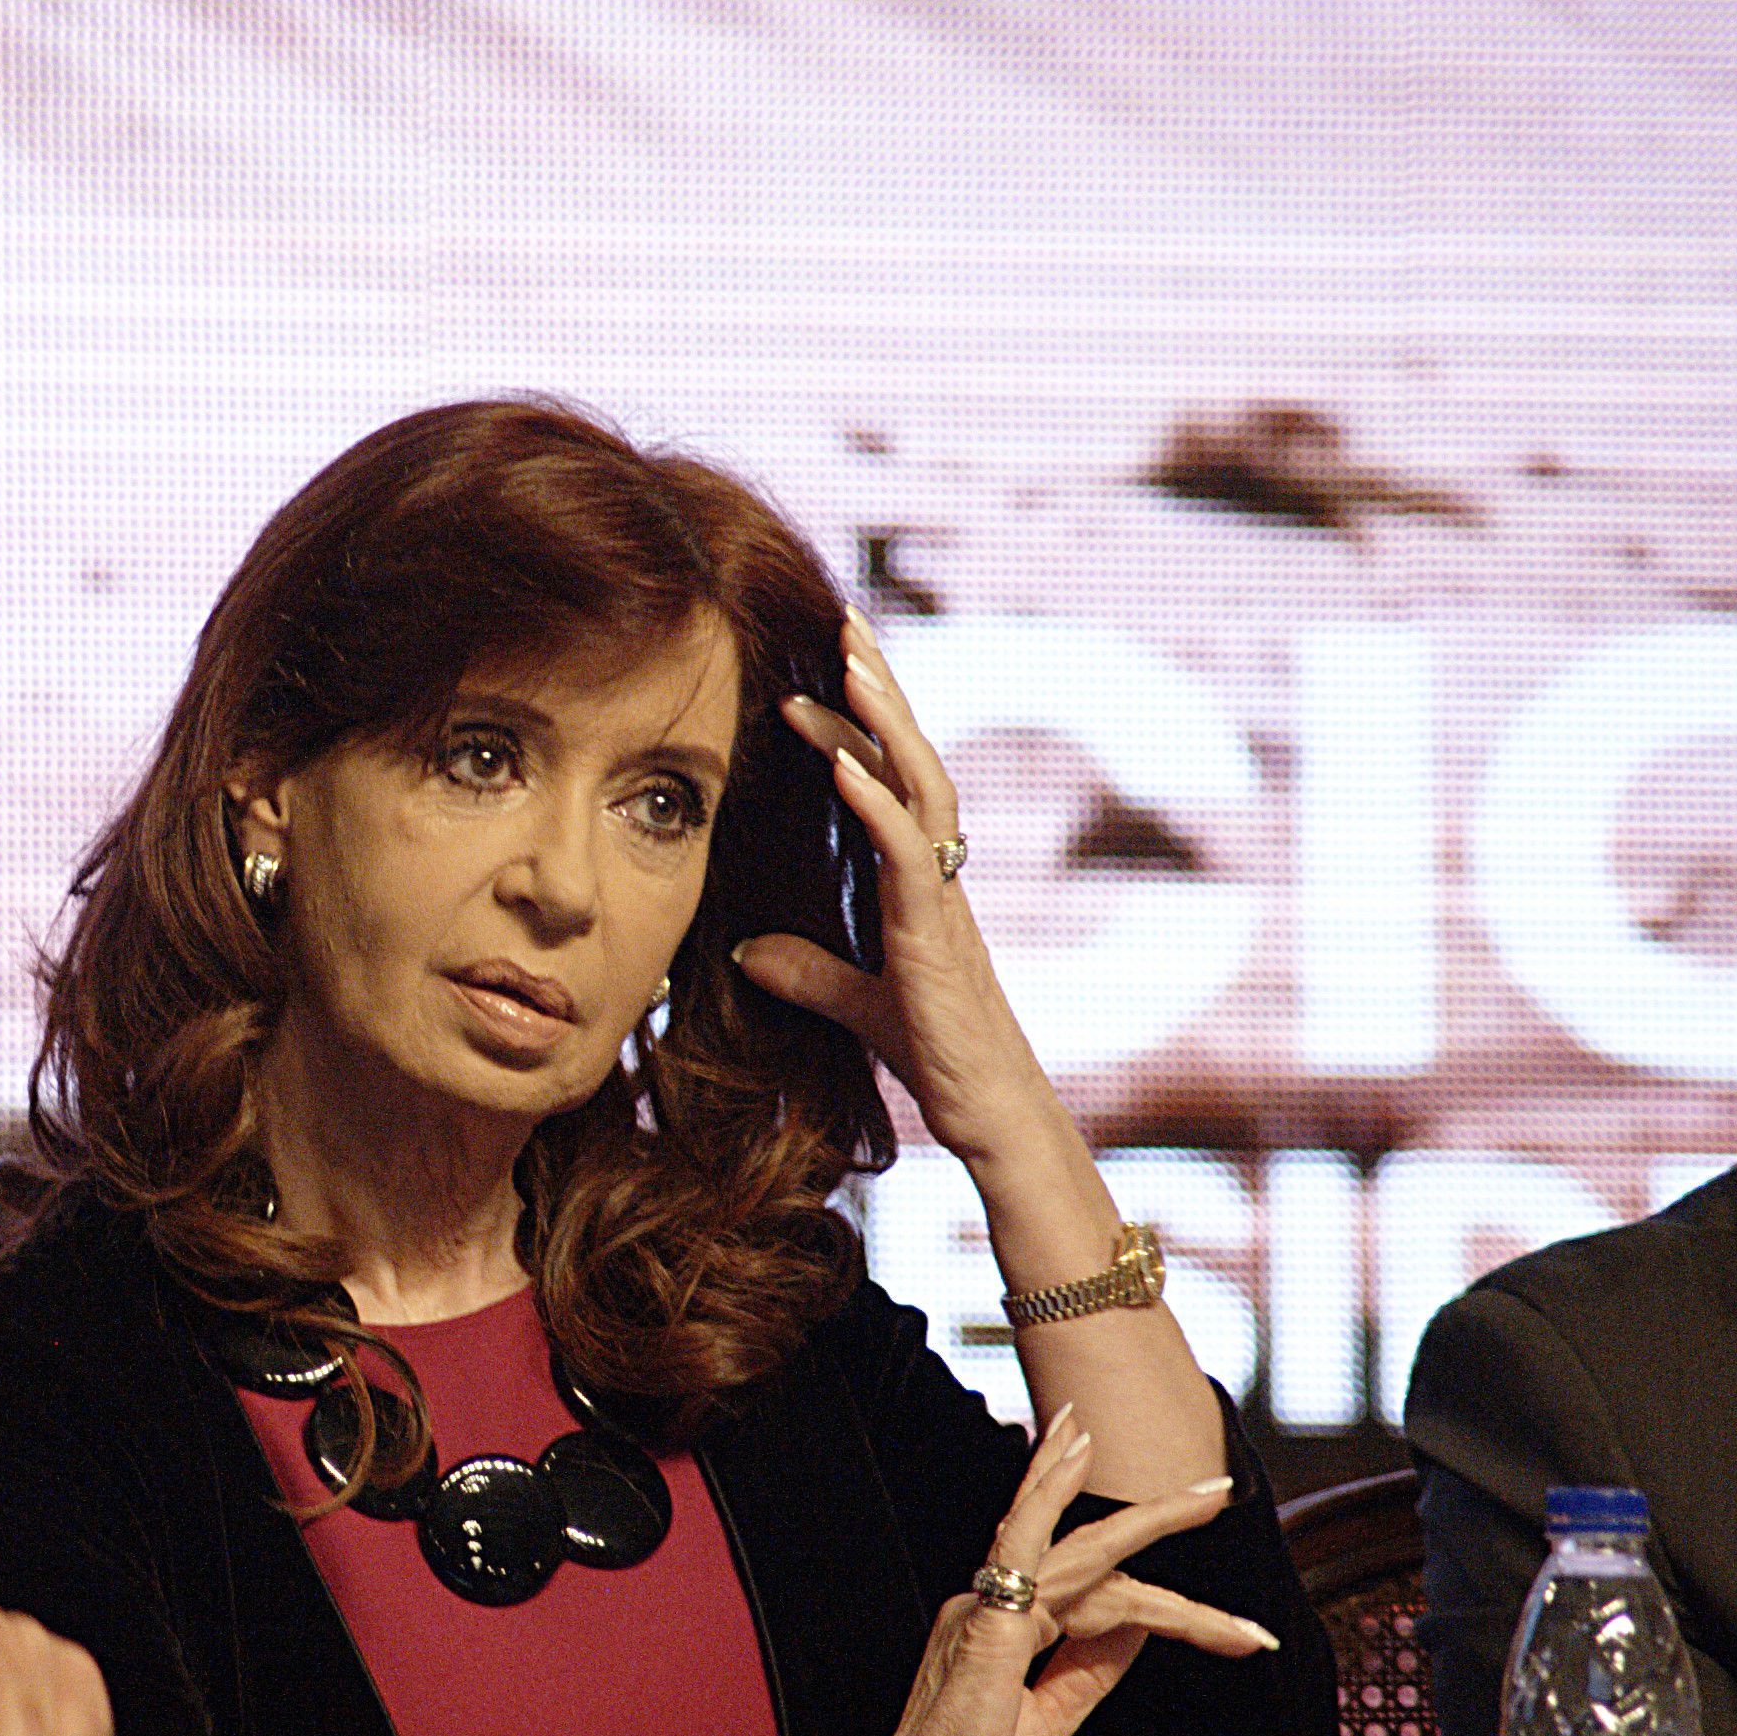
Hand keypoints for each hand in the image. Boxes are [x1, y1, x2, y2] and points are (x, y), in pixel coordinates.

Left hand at [732, 608, 1069, 1170]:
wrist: (990, 1115)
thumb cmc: (938, 1057)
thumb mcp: (852, 1003)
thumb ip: (806, 971)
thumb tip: (746, 950)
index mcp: (921, 877)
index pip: (894, 776)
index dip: (864, 720)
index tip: (827, 662)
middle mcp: (939, 874)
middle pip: (914, 758)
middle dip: (880, 688)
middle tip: (844, 620)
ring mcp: (943, 899)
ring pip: (922, 788)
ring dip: (883, 724)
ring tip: (849, 665)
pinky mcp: (936, 937)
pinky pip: (909, 857)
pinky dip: (877, 807)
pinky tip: (844, 770)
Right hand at [830, 1416, 1278, 1735]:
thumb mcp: (1050, 1722)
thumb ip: (1088, 1672)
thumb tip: (1136, 1628)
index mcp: (1003, 1633)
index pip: (1096, 1594)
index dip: (1166, 1606)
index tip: (1230, 1630)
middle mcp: (991, 1609)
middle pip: (1094, 1557)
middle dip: (1158, 1521)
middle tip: (1215, 1491)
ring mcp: (986, 1610)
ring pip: (1082, 1553)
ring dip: (1148, 1520)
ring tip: (1205, 1496)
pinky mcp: (985, 1621)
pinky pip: (1024, 1548)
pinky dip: (1047, 1499)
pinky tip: (1073, 1461)